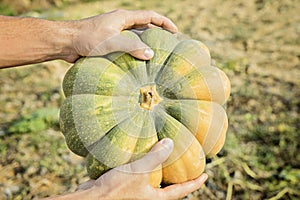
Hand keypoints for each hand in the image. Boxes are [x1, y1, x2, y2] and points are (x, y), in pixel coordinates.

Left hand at [68, 9, 177, 61]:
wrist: (66, 42)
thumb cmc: (87, 38)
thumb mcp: (112, 41)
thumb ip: (131, 47)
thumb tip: (151, 54)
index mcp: (123, 18)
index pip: (150, 16)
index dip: (164, 22)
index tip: (175, 31)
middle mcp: (120, 24)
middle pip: (144, 26)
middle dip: (157, 33)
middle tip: (168, 44)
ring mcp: (113, 33)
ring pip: (135, 37)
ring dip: (145, 44)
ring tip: (156, 55)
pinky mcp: (107, 43)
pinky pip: (125, 46)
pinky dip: (133, 52)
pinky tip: (137, 62)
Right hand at [74, 138, 207, 199]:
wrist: (92, 199)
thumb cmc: (116, 190)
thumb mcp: (139, 172)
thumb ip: (155, 157)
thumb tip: (170, 143)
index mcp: (156, 198)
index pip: (182, 191)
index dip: (195, 183)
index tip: (206, 176)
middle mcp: (149, 197)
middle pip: (170, 188)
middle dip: (179, 177)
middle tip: (187, 164)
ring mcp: (138, 193)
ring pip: (155, 181)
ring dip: (162, 170)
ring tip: (167, 157)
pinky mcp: (127, 187)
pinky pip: (142, 177)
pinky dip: (146, 167)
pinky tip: (144, 156)